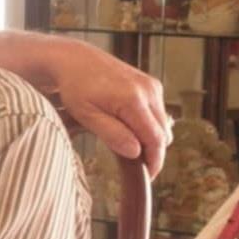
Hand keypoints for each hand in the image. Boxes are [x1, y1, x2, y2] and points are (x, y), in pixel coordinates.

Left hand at [50, 40, 171, 174]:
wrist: (75, 60)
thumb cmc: (76, 87)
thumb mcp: (87, 115)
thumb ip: (112, 134)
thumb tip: (136, 153)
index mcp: (133, 100)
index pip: (155, 140)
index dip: (154, 162)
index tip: (147, 178)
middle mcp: (149, 91)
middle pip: (164, 134)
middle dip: (153, 153)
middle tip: (135, 166)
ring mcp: (152, 86)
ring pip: (163, 125)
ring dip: (151, 139)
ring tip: (129, 145)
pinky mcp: (151, 84)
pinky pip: (158, 113)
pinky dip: (149, 125)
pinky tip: (129, 127)